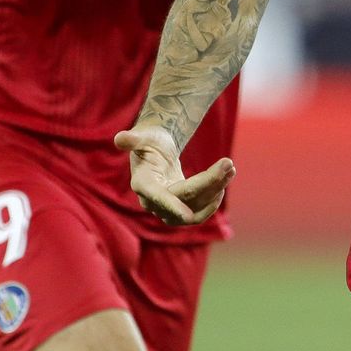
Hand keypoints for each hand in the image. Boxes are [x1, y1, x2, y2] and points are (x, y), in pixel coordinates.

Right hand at [114, 126, 234, 225]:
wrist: (156, 149)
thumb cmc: (149, 140)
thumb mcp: (143, 136)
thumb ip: (132, 139)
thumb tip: (120, 139)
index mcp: (142, 184)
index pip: (158, 196)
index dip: (171, 205)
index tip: (187, 215)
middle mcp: (153, 202)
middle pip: (185, 198)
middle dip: (209, 182)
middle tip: (228, 163)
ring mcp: (167, 208)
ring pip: (196, 207)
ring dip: (216, 188)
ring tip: (230, 167)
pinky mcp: (180, 208)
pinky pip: (200, 210)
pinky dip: (215, 197)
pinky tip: (225, 179)